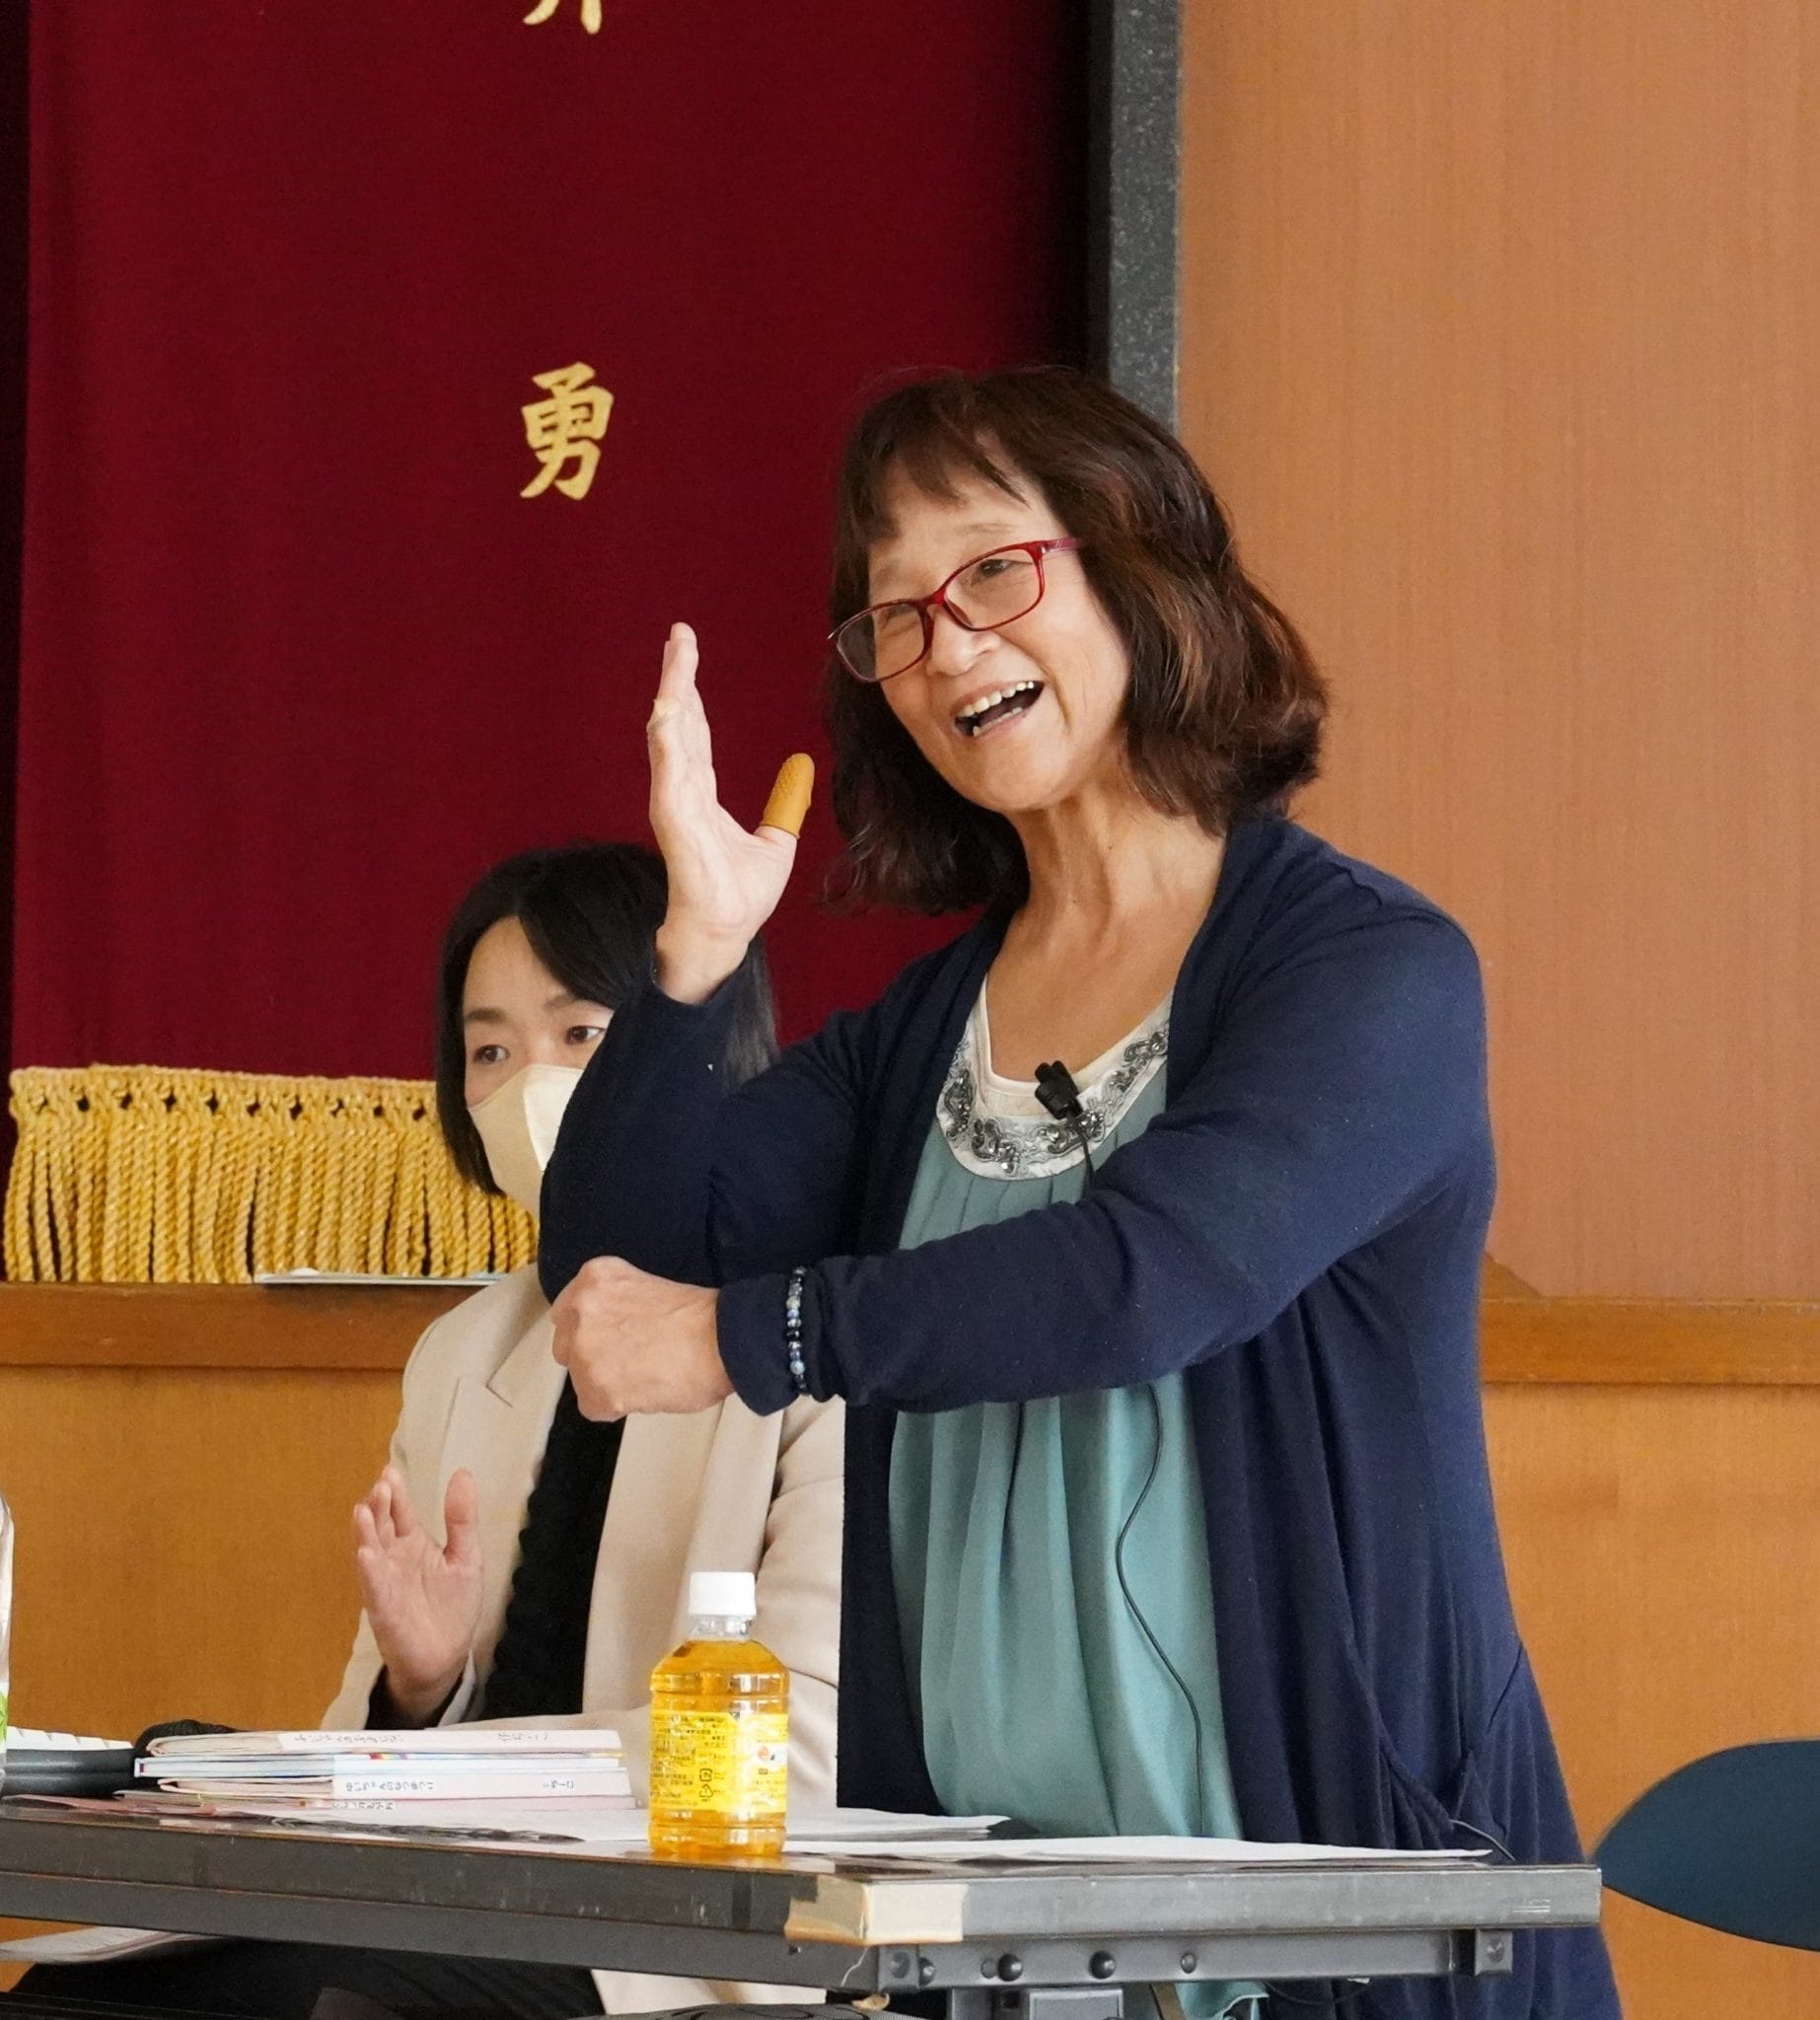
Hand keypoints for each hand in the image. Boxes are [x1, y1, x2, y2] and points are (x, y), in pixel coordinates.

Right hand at [352, 1466, 483, 1722]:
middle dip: (378, 1506)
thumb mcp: (466, 1556)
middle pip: (381, 1526)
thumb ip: (461, 1518)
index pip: (400, 1513)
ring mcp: (385, 1582)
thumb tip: (462, 1473)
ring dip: (365, 1533)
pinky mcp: (384, 1609)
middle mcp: (394, 1559)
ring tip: (363, 1511)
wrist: (446, 1656)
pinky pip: (374, 1588)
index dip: (395, 1493)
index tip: (390, 1472)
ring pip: (371, 1552)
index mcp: (414, 1544)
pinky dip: (369, 1571)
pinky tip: (365, 1554)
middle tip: (380, 1486)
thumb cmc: (453, 1606)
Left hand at [551, 1257, 733, 1418]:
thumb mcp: (642, 1287)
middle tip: (631, 1360)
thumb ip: (612, 1305)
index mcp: (593, 1279)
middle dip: (593, 1357)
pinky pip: (595, 1407)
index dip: (592, 1330)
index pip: (568, 1313)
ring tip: (647, 1375)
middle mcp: (580, 1311)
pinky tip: (647, 1390)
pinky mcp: (595, 1390)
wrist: (722, 1341)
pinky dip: (618, 1406)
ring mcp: (584, 1352)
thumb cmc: (698, 1317)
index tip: (612, 1338)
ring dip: (607, 1383)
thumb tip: (604, 1335)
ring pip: (581, 1379)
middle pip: (566, 1346)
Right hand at [647, 623, 808, 1002]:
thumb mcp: (776, 842)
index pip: (695, 729)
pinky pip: (670, 778)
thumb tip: (801, 764)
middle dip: (678, 677)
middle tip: (679, 633)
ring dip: (671, 699)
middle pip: (678, 722)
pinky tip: (665, 713)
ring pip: (670, 741)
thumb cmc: (740, 895)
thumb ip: (784, 803)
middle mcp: (684, 790)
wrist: (727, 932)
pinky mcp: (676, 825)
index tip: (685, 648)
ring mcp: (677, 805)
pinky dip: (667, 744)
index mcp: (702, 791)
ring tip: (675, 662)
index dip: (689, 689)